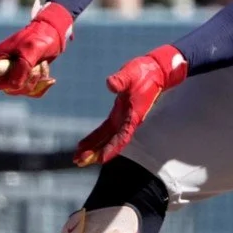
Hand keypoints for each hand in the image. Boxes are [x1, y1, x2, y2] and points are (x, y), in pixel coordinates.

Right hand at [0, 2, 72, 96]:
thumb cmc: (40, 37)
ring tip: (43, 66)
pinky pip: (31, 89)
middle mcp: (7, 65)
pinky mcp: (28, 74)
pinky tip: (48, 78)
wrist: (54, 32)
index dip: (1, 84)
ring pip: (21, 89)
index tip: (16, 82)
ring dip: (35, 82)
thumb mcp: (31, 50)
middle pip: (8, 87)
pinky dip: (40, 85)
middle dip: (25, 83)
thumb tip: (13, 85)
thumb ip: (22, 66)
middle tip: (36, 69)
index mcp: (1, 57)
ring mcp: (17, 70)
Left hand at [74, 45, 187, 166]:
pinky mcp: (118, 113)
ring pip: (107, 138)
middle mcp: (128, 120)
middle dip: (96, 153)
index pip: (122, 136)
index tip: (100, 159)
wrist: (154, 70)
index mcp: (133, 115)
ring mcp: (122, 118)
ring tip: (78, 158)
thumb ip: (121, 80)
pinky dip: (95, 138)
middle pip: (111, 142)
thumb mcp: (131, 74)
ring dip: (93, 148)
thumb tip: (110, 84)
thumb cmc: (144, 72)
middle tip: (79, 162)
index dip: (112, 148)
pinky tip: (83, 145)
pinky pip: (105, 130)